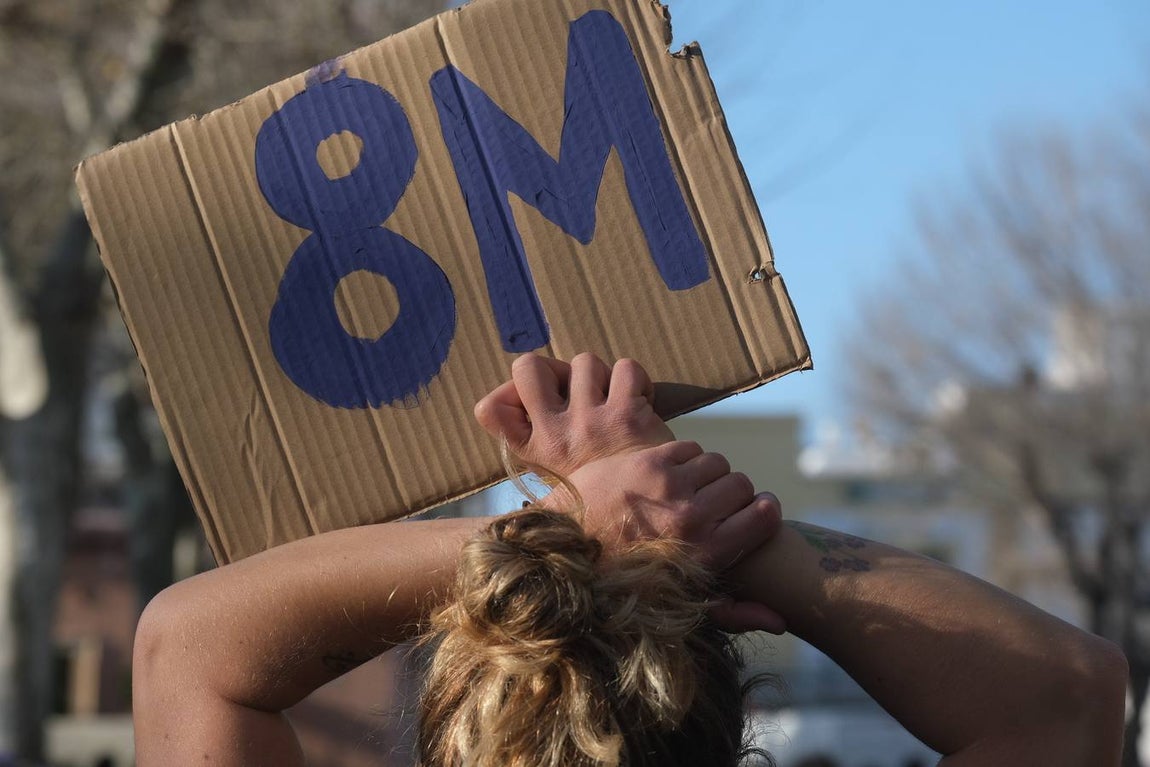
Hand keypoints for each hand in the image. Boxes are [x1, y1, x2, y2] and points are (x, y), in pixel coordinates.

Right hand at [474, 353, 673, 474]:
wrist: (651, 510)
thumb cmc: (605, 489)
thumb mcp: (556, 474)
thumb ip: (536, 439)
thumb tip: (520, 397)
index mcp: (534, 450)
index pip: (489, 409)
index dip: (510, 392)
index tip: (536, 401)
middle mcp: (555, 434)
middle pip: (527, 366)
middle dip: (554, 368)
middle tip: (575, 389)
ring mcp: (589, 422)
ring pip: (584, 362)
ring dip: (602, 376)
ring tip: (613, 401)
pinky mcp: (626, 414)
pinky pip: (626, 368)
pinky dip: (636, 379)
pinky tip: (639, 401)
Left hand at [559, 441, 785, 633]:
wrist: (566, 552)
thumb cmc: (627, 585)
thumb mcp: (682, 606)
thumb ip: (735, 612)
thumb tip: (781, 621)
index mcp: (707, 552)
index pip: (764, 516)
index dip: (763, 510)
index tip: (754, 512)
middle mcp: (693, 517)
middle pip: (742, 485)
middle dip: (733, 492)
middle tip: (713, 502)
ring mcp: (670, 486)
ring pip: (717, 462)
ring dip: (708, 473)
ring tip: (688, 488)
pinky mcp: (649, 461)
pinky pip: (689, 447)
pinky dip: (684, 458)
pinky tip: (666, 476)